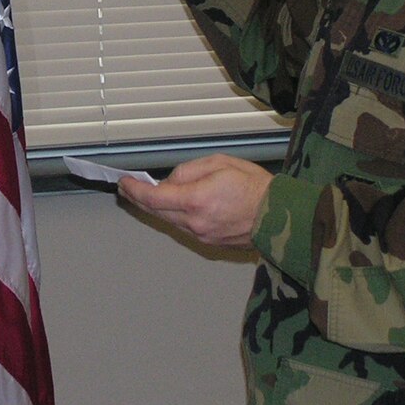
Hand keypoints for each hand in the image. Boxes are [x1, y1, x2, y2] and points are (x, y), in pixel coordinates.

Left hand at [119, 153, 270, 246]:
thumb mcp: (220, 163)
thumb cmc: (256, 187)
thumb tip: (170, 181)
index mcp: (196, 200)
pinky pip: (183, 226)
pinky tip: (174, 205)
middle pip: (156, 212)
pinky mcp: (209, 241)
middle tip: (128, 188)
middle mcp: (195, 222)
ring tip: (149, 193)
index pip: (153, 197)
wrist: (280, 215)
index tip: (124, 183)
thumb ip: (189, 171)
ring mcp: (201, 235)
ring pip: (169, 220)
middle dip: (139, 199)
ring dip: (156, 207)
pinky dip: (174, 215)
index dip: (134, 190)